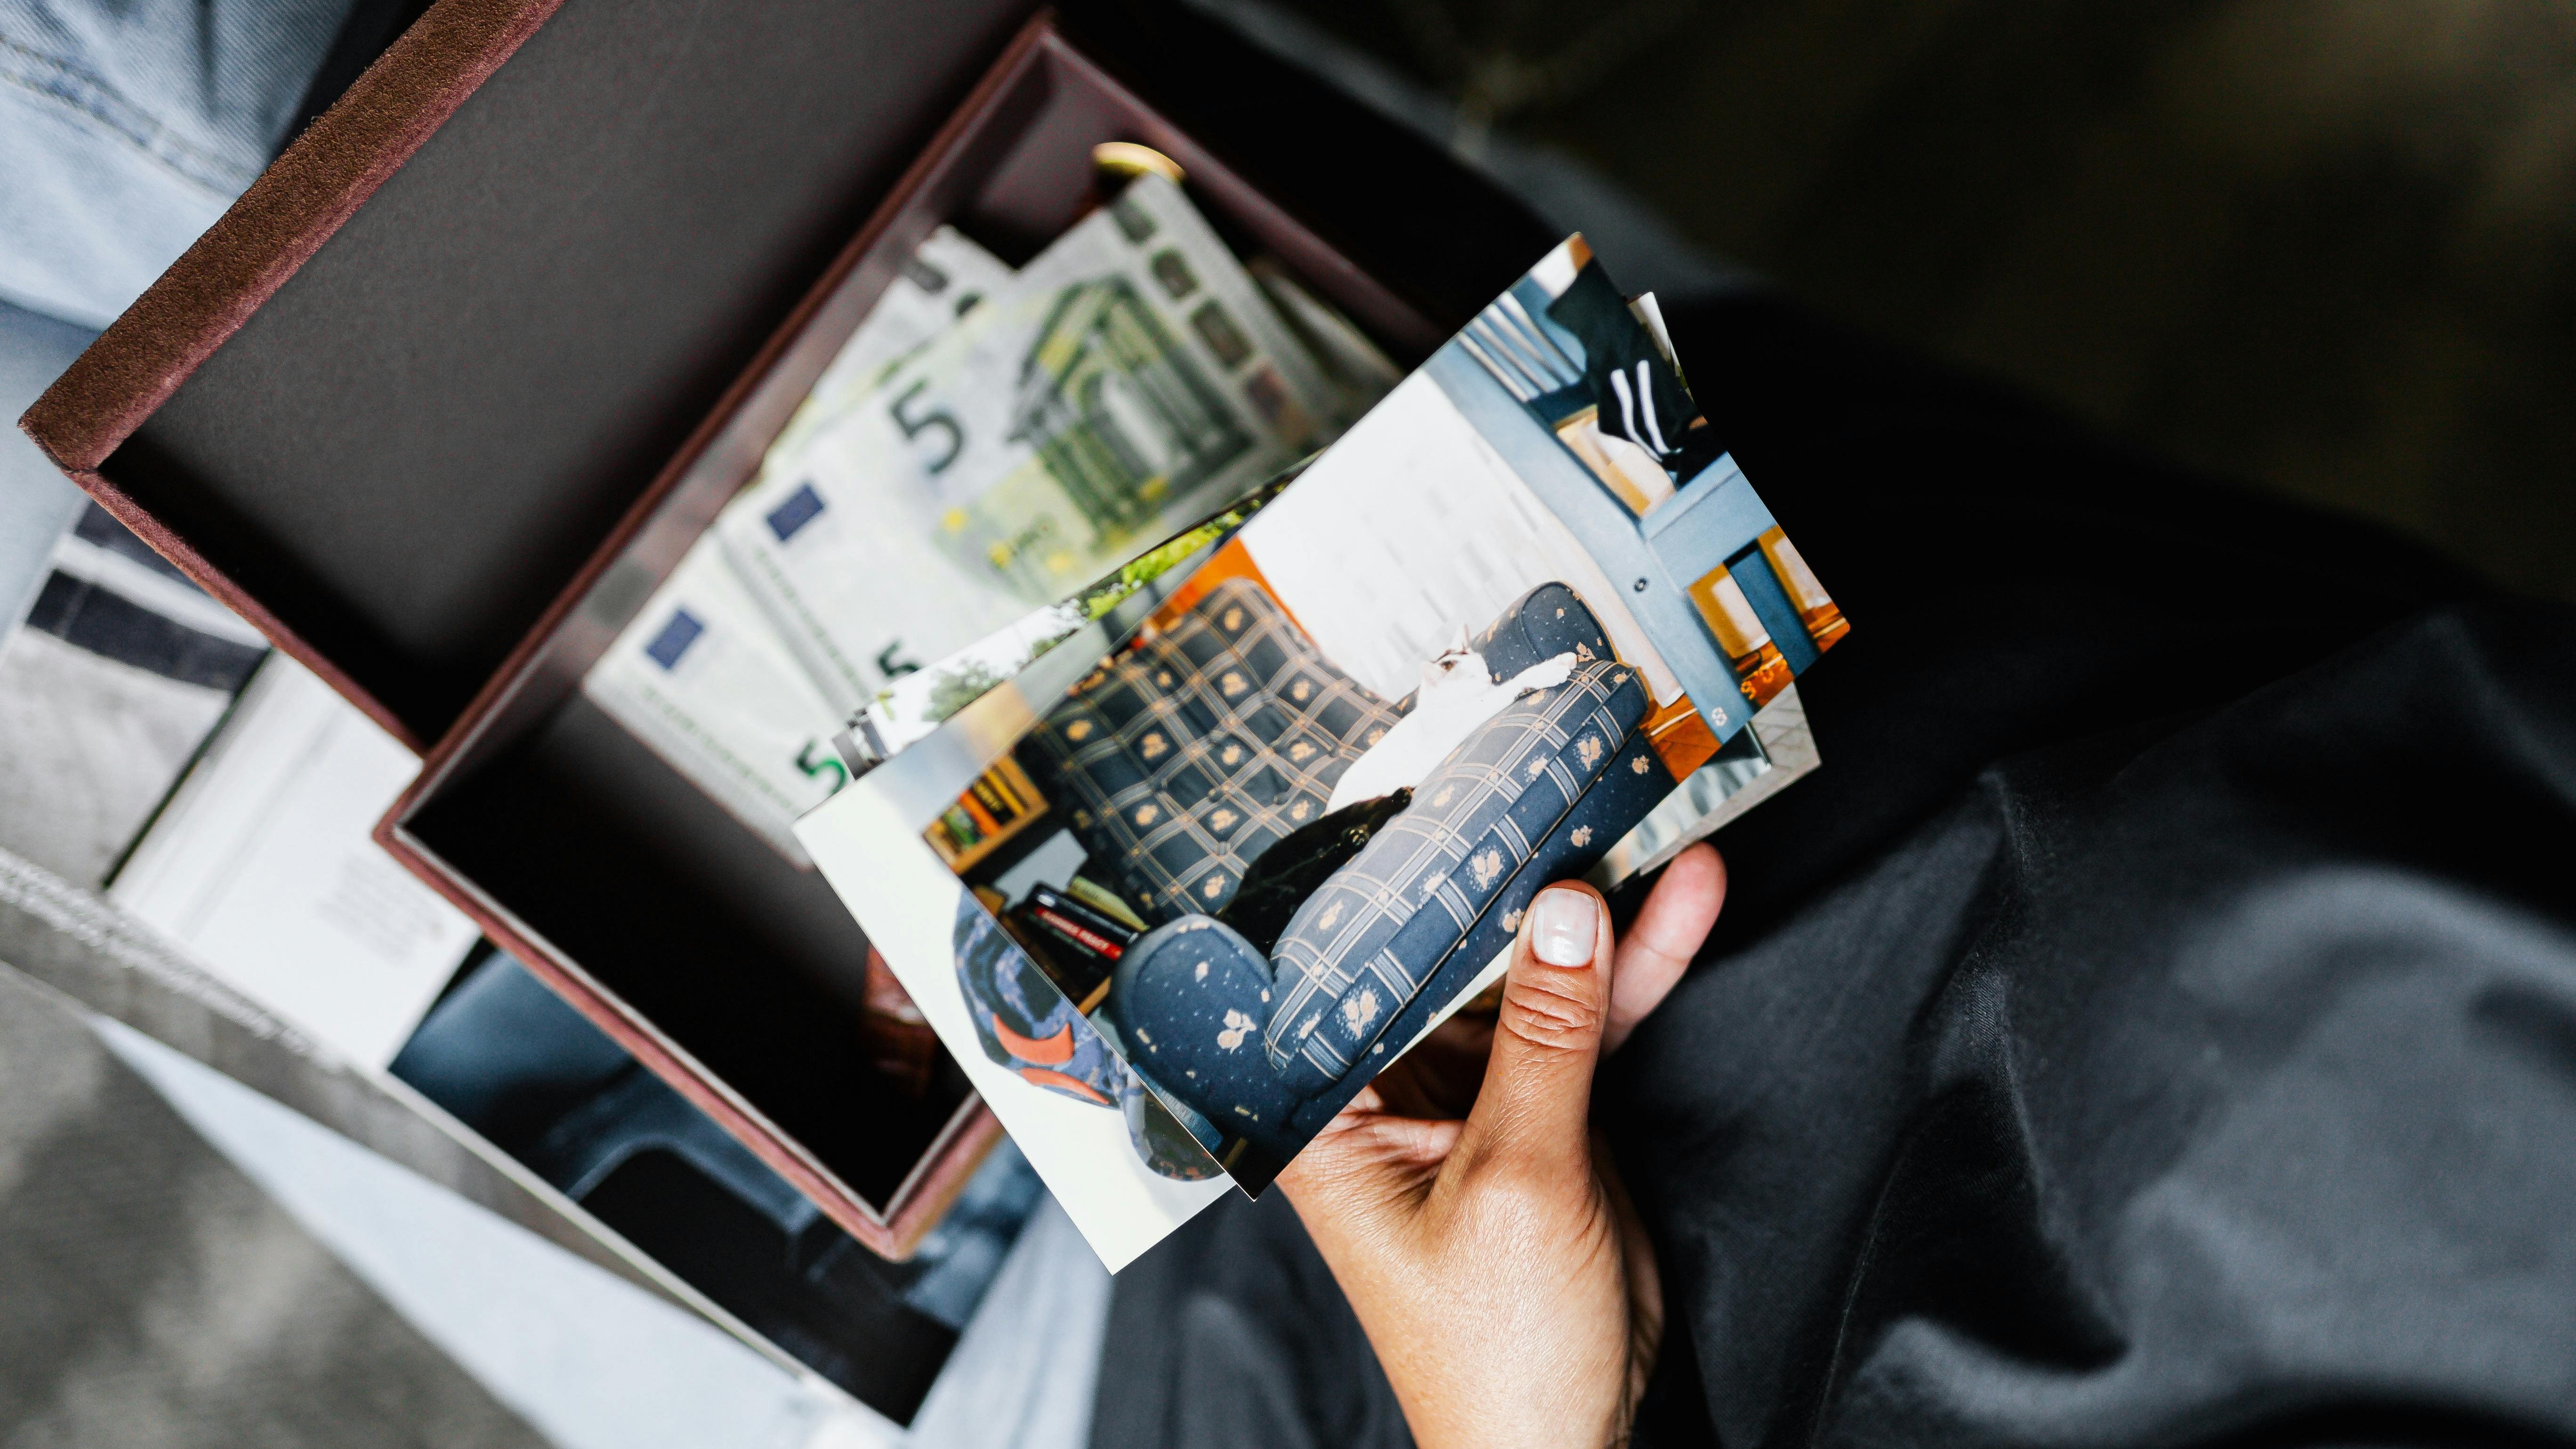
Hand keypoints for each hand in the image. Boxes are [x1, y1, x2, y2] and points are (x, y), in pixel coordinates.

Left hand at [1277, 845, 1726, 1448]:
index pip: (1350, 967)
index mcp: (1328, 1112)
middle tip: (1563, 784)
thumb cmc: (1495, 1350)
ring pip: (1528, 976)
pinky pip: (1586, 1020)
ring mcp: (1467, 1097)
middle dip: (1510, 880)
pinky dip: (1635, 966)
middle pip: (1444, 958)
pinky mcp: (1541, 1112)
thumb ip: (1544, 1039)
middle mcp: (1385, 1092)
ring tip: (1644, 815)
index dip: (1403, 882)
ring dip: (1592, 911)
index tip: (1457, 799)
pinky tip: (1681, 899)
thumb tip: (1565, 914)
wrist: (1566, 1440)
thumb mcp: (1519, 1179)